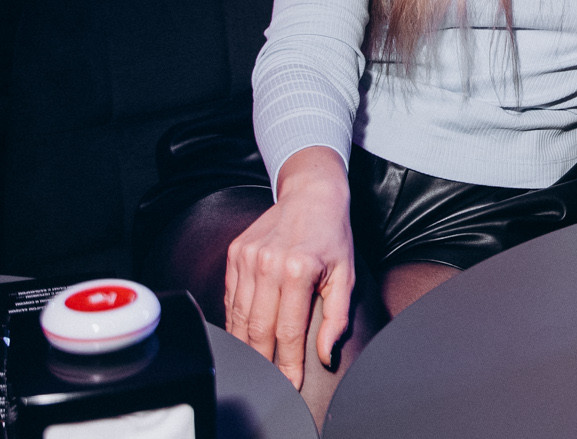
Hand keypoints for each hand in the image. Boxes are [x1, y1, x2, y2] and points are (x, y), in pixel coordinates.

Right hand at [224, 148, 353, 388]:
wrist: (312, 193)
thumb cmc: (332, 234)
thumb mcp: (346, 274)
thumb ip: (337, 318)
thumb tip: (325, 355)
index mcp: (298, 270)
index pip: (288, 332)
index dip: (288, 364)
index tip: (289, 384)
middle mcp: (268, 265)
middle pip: (257, 330)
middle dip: (262, 362)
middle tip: (268, 382)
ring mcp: (246, 259)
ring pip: (239, 318)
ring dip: (245, 346)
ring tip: (254, 365)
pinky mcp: (234, 255)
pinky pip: (230, 299)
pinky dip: (236, 321)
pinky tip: (244, 335)